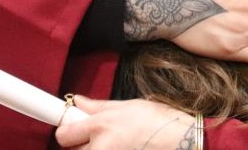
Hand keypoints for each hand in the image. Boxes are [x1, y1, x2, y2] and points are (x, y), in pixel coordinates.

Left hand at [55, 96, 196, 149]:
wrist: (184, 142)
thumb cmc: (161, 122)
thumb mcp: (129, 106)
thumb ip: (99, 106)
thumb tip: (77, 101)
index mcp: (102, 126)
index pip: (64, 134)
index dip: (68, 130)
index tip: (70, 128)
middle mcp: (101, 149)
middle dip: (84, 143)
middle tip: (104, 136)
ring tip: (120, 143)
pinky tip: (128, 148)